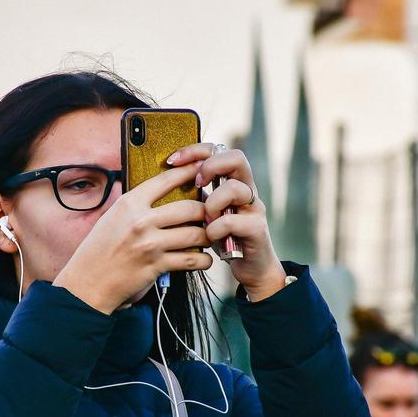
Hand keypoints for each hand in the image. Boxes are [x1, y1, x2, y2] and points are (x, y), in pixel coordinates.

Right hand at [53, 161, 213, 313]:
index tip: (203, 169)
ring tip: (209, 236)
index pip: (166, 180)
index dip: (189, 172)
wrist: (87, 283)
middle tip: (211, 213)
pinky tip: (204, 259)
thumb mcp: (112, 217)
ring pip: (196, 234)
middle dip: (206, 211)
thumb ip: (136, 205)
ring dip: (208, 236)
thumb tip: (161, 192)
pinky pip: (192, 260)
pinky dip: (204, 260)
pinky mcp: (157, 266)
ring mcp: (150, 244)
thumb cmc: (98, 250)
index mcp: (129, 203)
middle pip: (189, 208)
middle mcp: (141, 221)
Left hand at [166, 144, 285, 301]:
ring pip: (235, 188)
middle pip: (236, 158)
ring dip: (213, 203)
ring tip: (206, 219)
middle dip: (211, 167)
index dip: (194, 150)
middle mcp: (246, 189)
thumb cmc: (222, 236)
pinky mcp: (257, 229)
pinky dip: (217, 229)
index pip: (217, 149)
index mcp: (232, 180)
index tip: (173, 160)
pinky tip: (211, 236)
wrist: (249, 267)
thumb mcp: (204, 211)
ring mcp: (254, 208)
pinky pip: (233, 220)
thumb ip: (193, 195)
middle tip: (197, 185)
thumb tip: (160, 181)